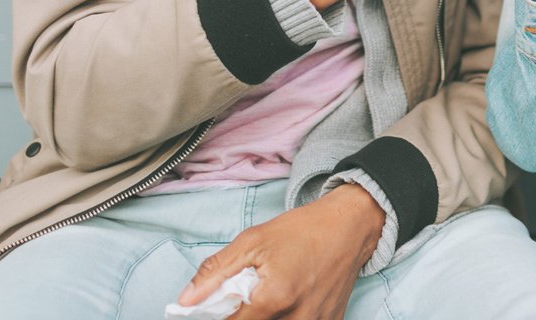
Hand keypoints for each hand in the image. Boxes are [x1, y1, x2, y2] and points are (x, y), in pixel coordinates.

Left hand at [177, 183, 384, 318]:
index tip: (222, 305)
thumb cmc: (302, 230)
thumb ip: (215, 272)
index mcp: (274, 298)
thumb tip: (185, 300)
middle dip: (247, 315)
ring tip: (272, 296)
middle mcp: (298, 317)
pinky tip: (290, 300)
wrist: (350, 225)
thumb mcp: (253, 241)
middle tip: (252, 295)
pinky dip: (289, 317)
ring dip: (268, 316)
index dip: (221, 316)